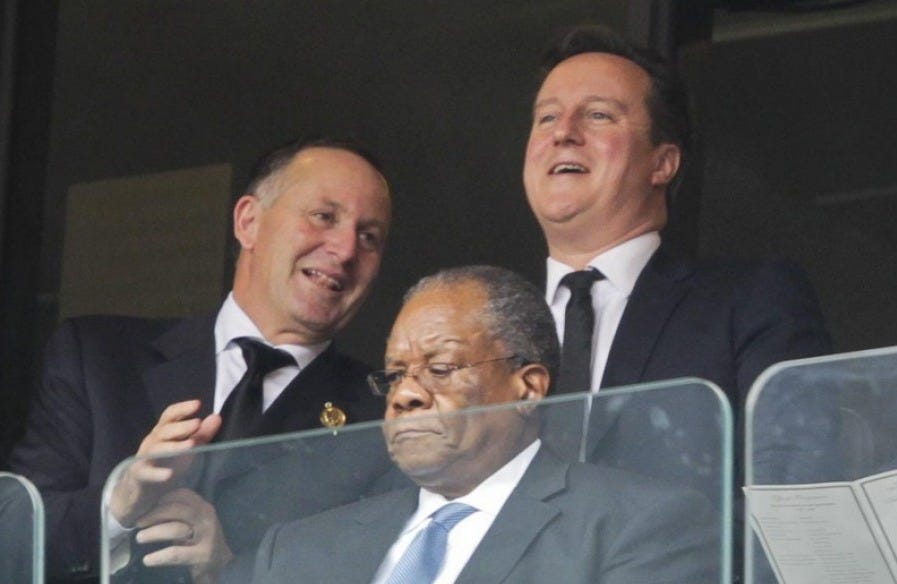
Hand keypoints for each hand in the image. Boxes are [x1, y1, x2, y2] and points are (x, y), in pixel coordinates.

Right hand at [109, 399, 221, 525]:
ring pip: (157, 449)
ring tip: (191, 445)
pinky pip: (147, 473)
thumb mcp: (186, 447)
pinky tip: (169, 474)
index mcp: (163, 431)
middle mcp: (152, 441)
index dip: (182, 409)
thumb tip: (216, 416)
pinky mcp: (140, 475)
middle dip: (181, 426)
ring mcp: (144, 457)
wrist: (142, 489)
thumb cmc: (167, 462)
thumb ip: (202, 434)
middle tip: (197, 423)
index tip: (198, 404)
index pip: (170, 415)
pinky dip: (157, 474)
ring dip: (174, 446)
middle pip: (165, 430)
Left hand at [135, 488, 233, 583]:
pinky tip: (147, 560)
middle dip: (154, 514)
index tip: (147, 506)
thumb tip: (150, 505)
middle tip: (138, 523)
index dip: (162, 498)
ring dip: (153, 533)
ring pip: (176, 529)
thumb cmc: (199, 540)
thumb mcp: (193, 521)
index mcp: (204, 507)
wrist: (219, 563)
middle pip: (177, 509)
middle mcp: (207, 518)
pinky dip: (159, 557)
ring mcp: (207, 536)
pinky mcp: (202, 555)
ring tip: (139, 538)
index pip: (182, 494)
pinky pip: (176, 554)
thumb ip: (179, 512)